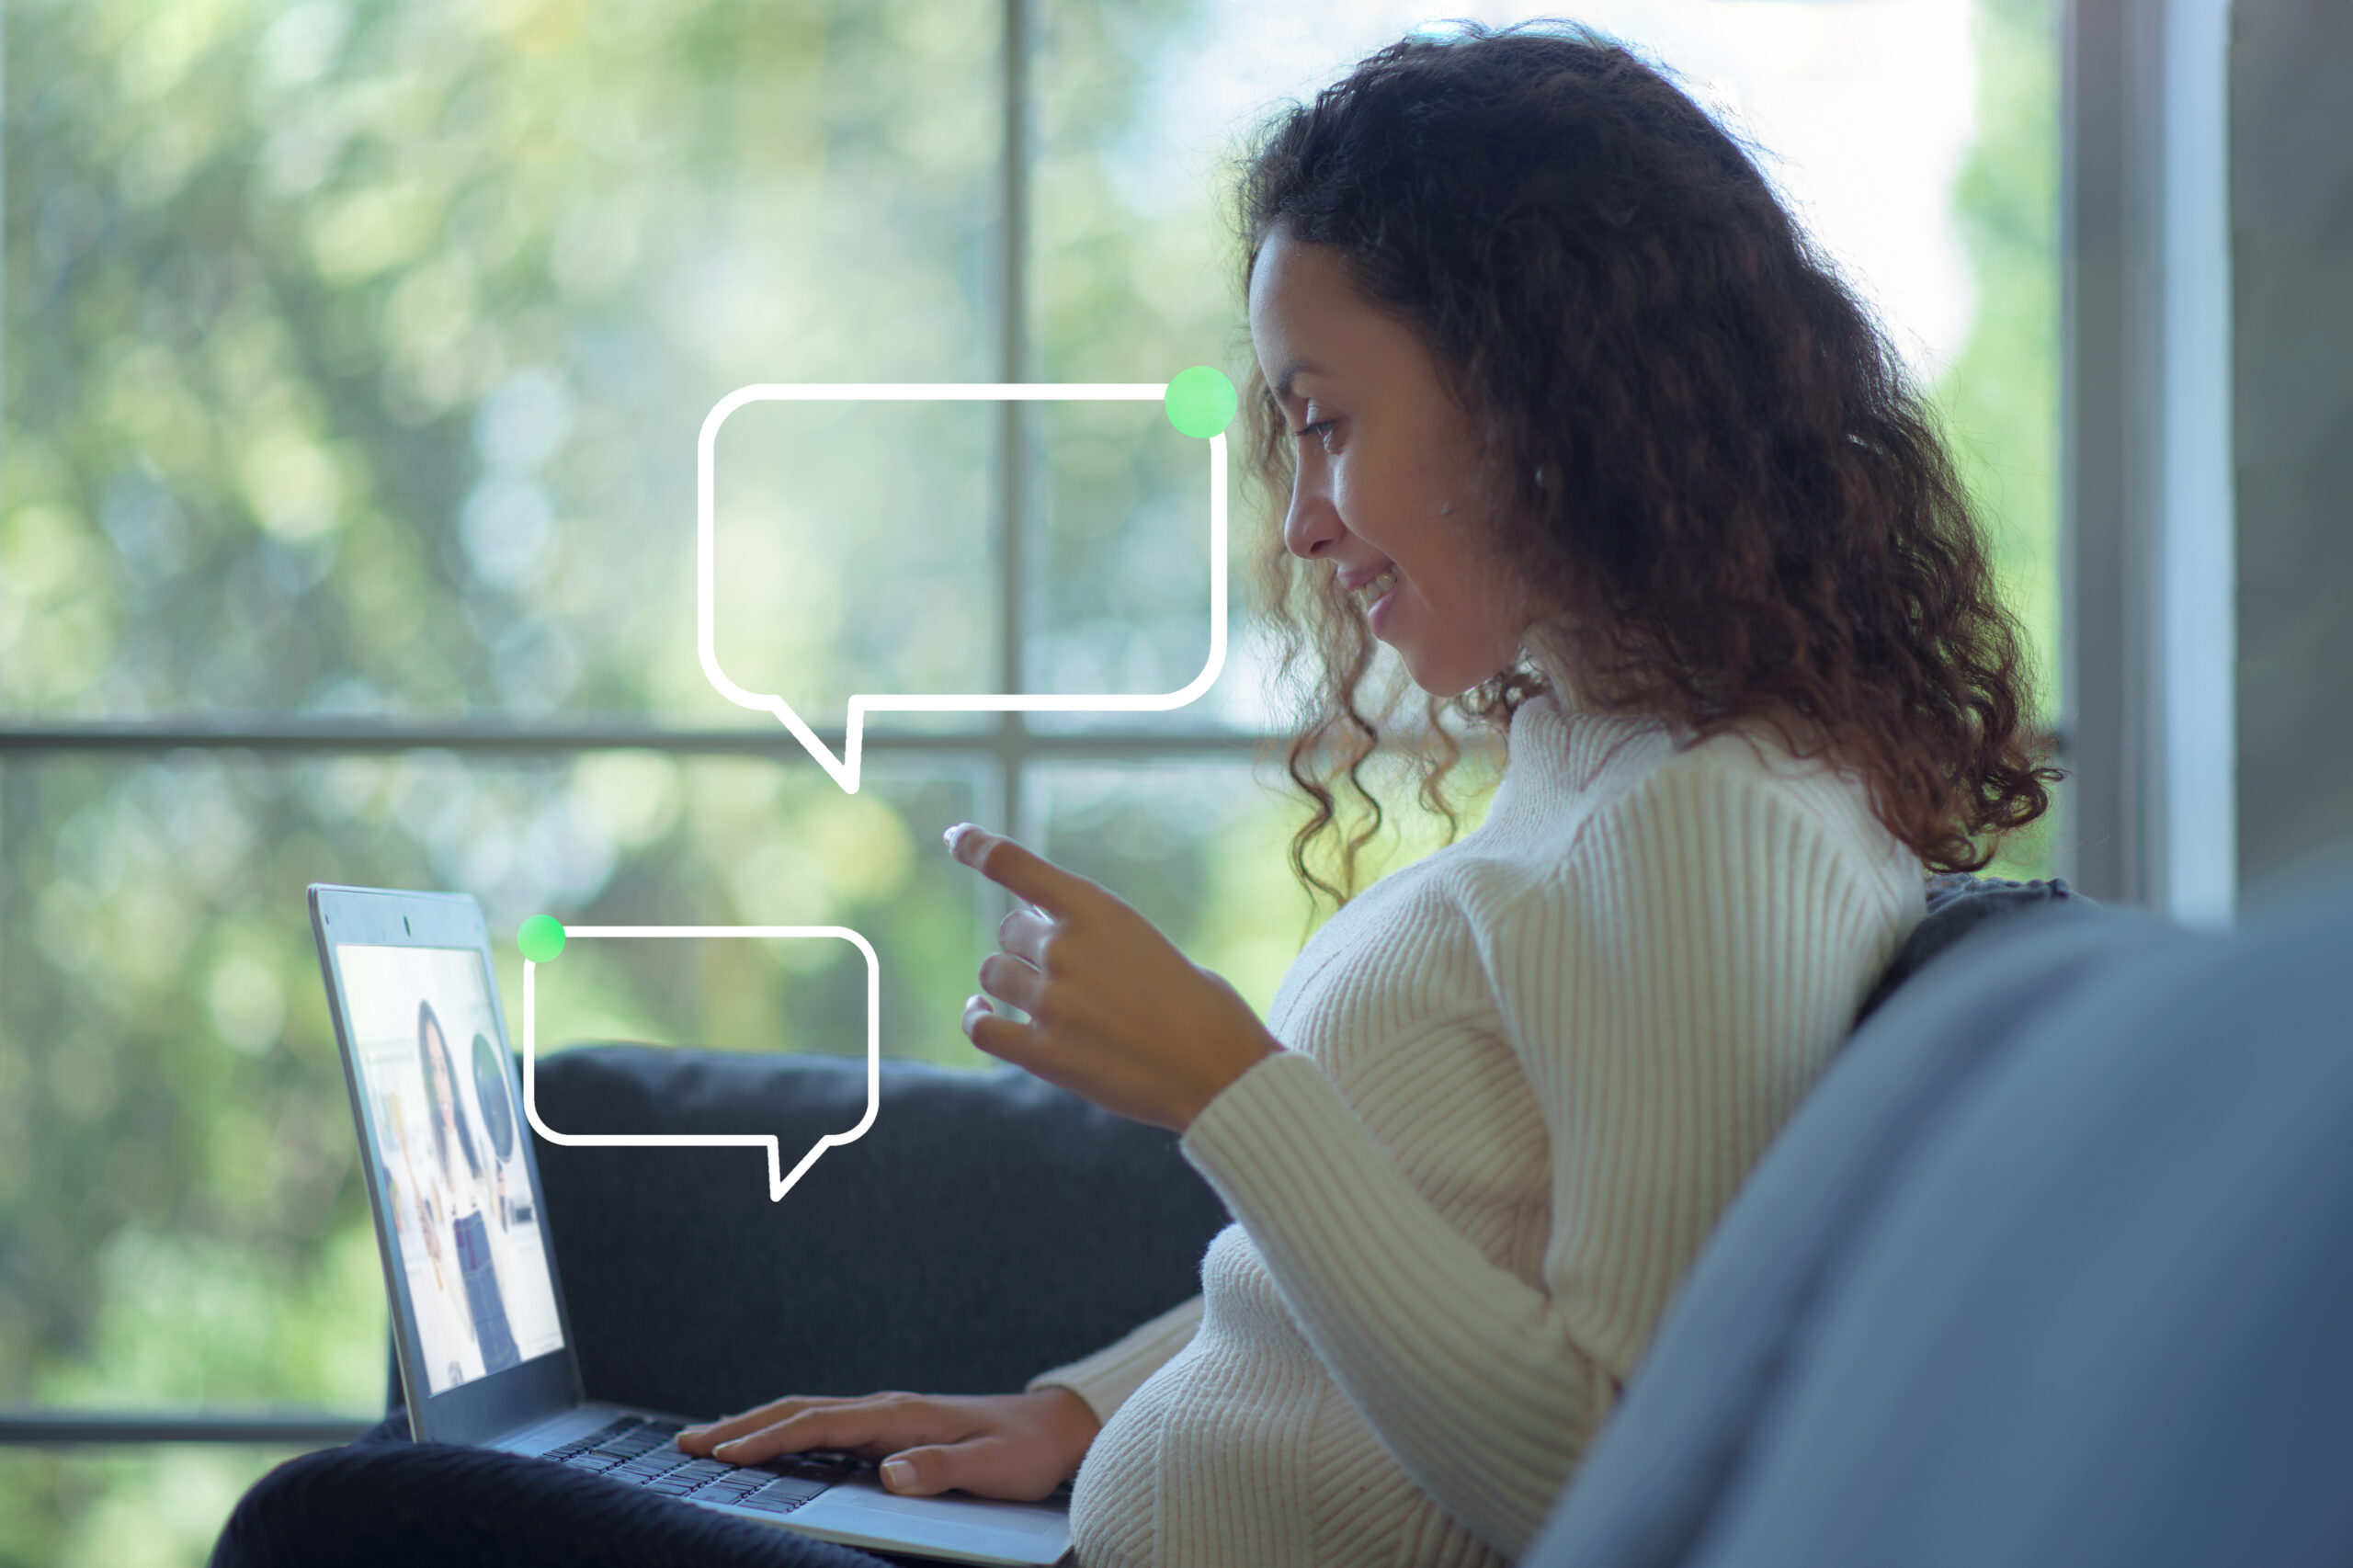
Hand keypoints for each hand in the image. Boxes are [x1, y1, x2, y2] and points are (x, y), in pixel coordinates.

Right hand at [675, 1388, 1099, 1501]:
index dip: (767, 1440)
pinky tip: (767, 1449)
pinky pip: (823, 1428)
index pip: (818, 1425)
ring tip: (707, 1444)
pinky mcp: (888, 1429)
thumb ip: (939, 1468)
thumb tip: (888, 1474)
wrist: (1052, 1428)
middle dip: (741, 1427)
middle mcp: (884, 1409)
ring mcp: (884, 1416)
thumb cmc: (1022, 1451)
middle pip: (799, 1411)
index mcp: (898, 1415)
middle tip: (685, 1446)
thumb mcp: (990, 1467)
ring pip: (806, 1415)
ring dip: (756, 1426)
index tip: (722, 1456)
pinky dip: (784, 1432)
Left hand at [945, 823, 1280, 1131]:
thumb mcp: (1150, 944)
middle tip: (1062, 965)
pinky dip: (976, 1015)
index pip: (1014, 864)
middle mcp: (1065, 949)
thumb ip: (1097, 936)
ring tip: (1040, 994)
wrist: (1220, 1071)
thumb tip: (1050, 940)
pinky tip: (980, 1010)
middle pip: (1009, 930)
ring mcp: (1052, 1003)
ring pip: (993, 974)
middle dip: (1028, 942)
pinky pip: (982, 1028)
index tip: (956, 837)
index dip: (977, 847)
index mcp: (1098, 910)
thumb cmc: (1203, 1007)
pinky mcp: (1044, 1055)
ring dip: (1009, 979)